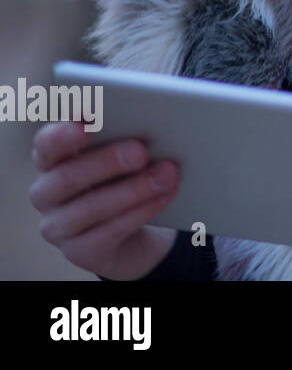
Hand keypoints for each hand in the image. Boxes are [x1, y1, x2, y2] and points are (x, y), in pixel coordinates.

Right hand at [29, 120, 180, 279]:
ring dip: (133, 189)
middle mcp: (46, 193)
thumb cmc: (124, 179)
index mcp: (52, 160)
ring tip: (167, 174)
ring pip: (91, 207)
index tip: (83, 123)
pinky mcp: (79, 251)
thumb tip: (153, 117)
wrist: (132, 233)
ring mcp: (58, 226)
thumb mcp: (122, 156)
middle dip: (108, 161)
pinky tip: (164, 196)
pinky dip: (141, 211)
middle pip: (68, 176)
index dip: (61, 134)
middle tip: (141, 150)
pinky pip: (110, 231)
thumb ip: (124, 137)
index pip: (46, 144)